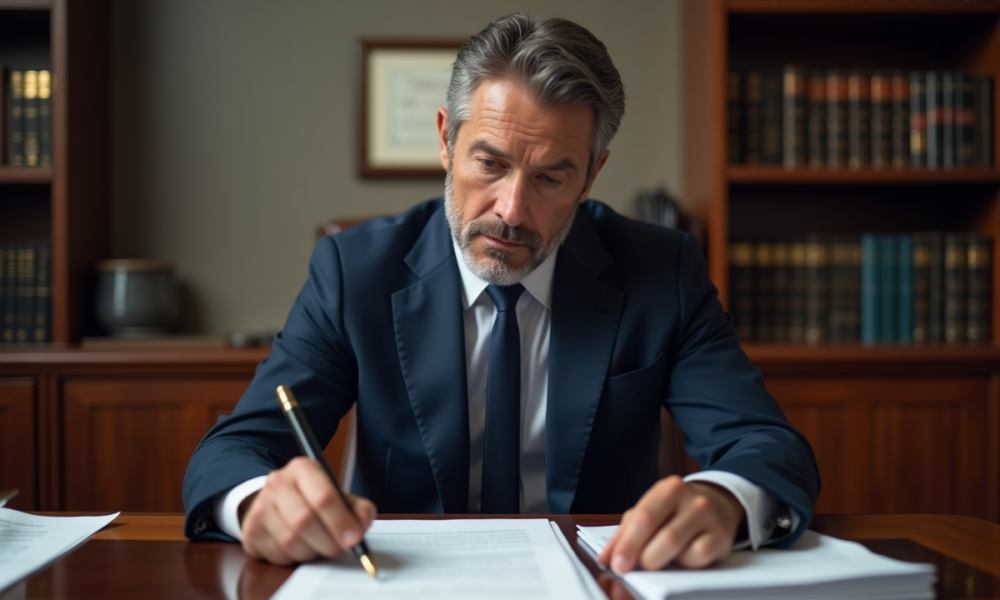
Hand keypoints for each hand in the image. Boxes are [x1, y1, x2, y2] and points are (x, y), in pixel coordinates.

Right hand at [239, 456, 376, 564]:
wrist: (275, 502)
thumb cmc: (312, 499)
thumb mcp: (337, 495)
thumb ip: (357, 508)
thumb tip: (363, 523)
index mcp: (302, 468)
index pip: (323, 496)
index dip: (341, 521)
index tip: (354, 538)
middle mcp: (277, 484)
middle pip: (304, 521)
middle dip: (328, 541)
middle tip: (341, 548)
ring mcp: (260, 507)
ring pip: (290, 541)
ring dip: (312, 552)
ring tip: (321, 546)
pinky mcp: (251, 532)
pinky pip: (278, 555)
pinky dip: (296, 558)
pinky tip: (302, 548)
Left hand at [597, 476, 744, 571]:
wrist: (719, 503)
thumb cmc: (678, 510)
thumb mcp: (652, 510)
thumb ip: (626, 532)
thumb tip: (606, 557)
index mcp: (668, 489)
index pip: (643, 517)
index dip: (627, 543)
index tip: (616, 564)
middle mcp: (691, 500)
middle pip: (662, 535)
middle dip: (642, 557)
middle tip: (632, 568)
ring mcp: (708, 518)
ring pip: (678, 547)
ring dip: (660, 561)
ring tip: (655, 562)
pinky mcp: (721, 538)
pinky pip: (699, 556)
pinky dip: (685, 563)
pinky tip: (682, 559)